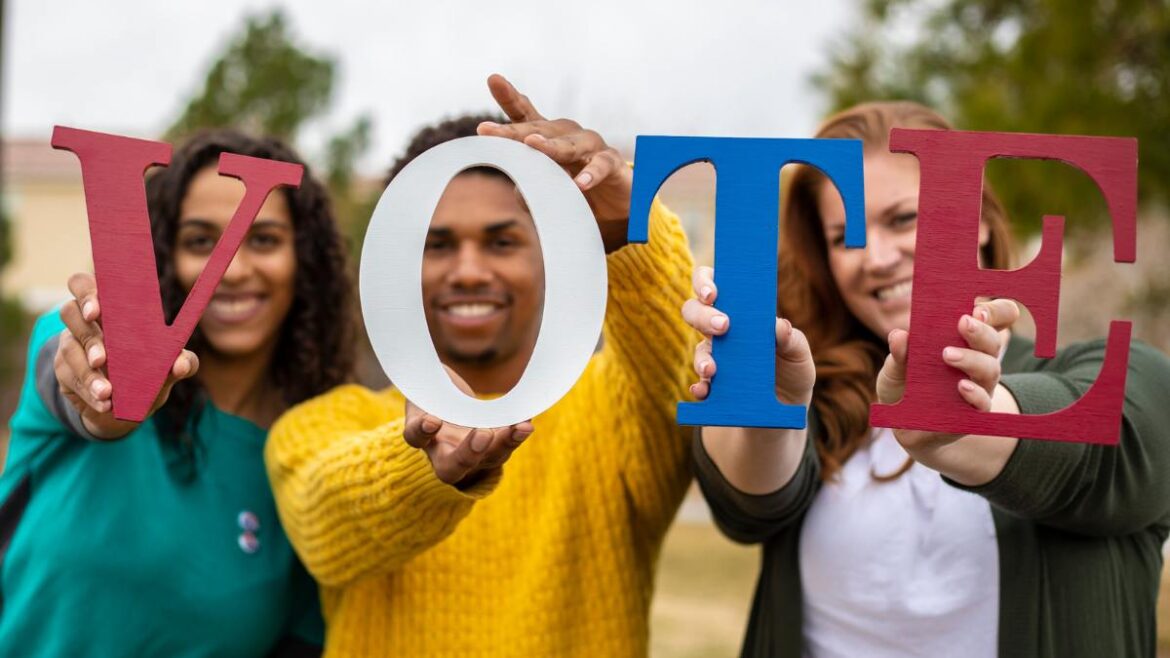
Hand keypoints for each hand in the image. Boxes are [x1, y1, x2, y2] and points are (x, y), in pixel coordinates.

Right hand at [54, 273, 198, 439]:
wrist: (128, 407)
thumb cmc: (150, 373)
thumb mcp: (169, 369)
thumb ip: (182, 362)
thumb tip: (181, 364)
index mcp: (111, 308)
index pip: (86, 285)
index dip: (87, 292)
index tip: (97, 310)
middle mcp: (85, 322)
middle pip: (68, 311)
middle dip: (84, 330)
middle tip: (102, 355)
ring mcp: (70, 345)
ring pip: (70, 349)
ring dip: (89, 372)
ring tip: (108, 391)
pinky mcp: (64, 371)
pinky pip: (70, 377)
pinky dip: (89, 391)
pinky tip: (105, 402)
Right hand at [402, 366, 533, 486]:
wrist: (449, 409)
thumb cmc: (434, 392)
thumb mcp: (427, 382)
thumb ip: (427, 373)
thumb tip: (416, 344)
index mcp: (422, 434)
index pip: (415, 438)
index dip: (421, 431)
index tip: (433, 420)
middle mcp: (444, 452)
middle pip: (451, 469)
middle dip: (468, 454)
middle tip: (483, 434)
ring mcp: (472, 454)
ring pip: (488, 459)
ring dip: (506, 443)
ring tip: (522, 427)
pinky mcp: (494, 448)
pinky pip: (506, 445)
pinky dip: (518, 433)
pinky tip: (527, 420)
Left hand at [477, 73, 630, 249]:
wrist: (617, 205)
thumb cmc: (577, 193)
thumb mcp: (549, 191)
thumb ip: (530, 190)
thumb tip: (519, 189)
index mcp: (548, 137)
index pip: (525, 115)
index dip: (510, 97)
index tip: (494, 79)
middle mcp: (568, 135)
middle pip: (538, 130)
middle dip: (512, 132)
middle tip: (485, 129)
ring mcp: (591, 146)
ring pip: (568, 145)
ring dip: (551, 145)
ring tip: (532, 144)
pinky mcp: (613, 163)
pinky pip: (601, 165)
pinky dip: (591, 173)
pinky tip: (579, 184)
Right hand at [681, 266, 814, 405]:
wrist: (789, 407)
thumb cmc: (793, 370)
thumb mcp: (799, 354)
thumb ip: (792, 339)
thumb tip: (779, 325)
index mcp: (740, 314)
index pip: (713, 286)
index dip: (705, 282)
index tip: (713, 292)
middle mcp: (721, 332)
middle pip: (694, 312)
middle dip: (702, 315)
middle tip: (723, 326)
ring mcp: (714, 359)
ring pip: (697, 349)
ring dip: (702, 357)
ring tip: (712, 369)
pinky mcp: (712, 386)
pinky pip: (699, 385)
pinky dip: (699, 387)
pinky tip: (704, 391)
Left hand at [877, 298, 1019, 458]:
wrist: (903, 423)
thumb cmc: (905, 384)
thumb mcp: (896, 367)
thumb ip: (899, 352)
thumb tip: (899, 335)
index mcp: (964, 340)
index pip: (995, 319)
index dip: (994, 310)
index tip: (977, 307)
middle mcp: (978, 360)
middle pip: (993, 341)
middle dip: (981, 330)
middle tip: (964, 322)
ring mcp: (979, 386)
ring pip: (991, 369)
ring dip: (972, 359)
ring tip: (948, 355)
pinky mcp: (973, 412)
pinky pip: (983, 403)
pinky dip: (974, 394)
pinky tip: (961, 387)